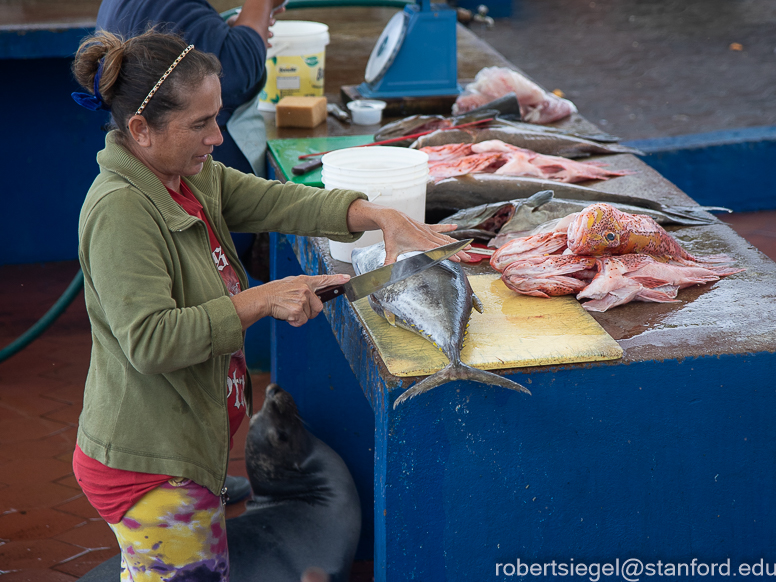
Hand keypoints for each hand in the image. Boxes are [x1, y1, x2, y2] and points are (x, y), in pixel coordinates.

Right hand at [230, 274, 349, 328]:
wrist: (262, 298)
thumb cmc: (275, 292)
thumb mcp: (291, 284)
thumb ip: (304, 288)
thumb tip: (313, 296)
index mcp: (304, 281)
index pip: (324, 279)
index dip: (337, 279)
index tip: (348, 279)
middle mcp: (305, 289)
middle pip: (318, 307)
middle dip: (310, 312)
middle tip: (296, 308)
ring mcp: (302, 299)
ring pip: (309, 316)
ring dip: (300, 316)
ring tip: (288, 309)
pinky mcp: (297, 310)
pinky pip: (302, 322)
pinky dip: (294, 322)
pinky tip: (287, 315)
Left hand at [380, 213, 470, 264]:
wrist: (391, 217)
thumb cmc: (391, 233)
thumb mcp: (390, 249)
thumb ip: (389, 262)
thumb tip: (383, 273)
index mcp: (421, 242)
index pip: (439, 250)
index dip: (450, 254)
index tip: (459, 259)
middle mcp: (427, 236)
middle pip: (446, 245)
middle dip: (459, 252)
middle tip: (469, 257)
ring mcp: (427, 230)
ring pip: (445, 237)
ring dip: (457, 243)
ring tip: (468, 247)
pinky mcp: (426, 226)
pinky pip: (439, 228)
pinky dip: (447, 227)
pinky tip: (456, 226)